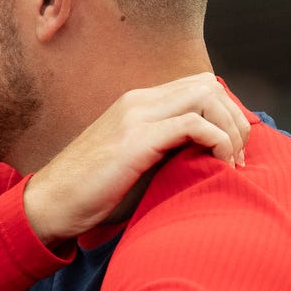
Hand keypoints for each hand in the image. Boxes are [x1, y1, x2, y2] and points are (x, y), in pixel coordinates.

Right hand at [24, 72, 248, 248]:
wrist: (50, 204)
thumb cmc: (93, 193)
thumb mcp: (136, 163)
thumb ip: (166, 150)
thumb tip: (208, 158)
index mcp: (138, 103)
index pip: (198, 86)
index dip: (226, 114)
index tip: (234, 150)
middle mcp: (139, 101)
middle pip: (208, 85)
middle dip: (235, 119)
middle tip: (240, 158)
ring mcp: (136, 117)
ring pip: (206, 97)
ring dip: (230, 129)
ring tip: (232, 164)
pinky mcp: (136, 140)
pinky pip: (193, 125)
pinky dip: (218, 143)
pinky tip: (220, 166)